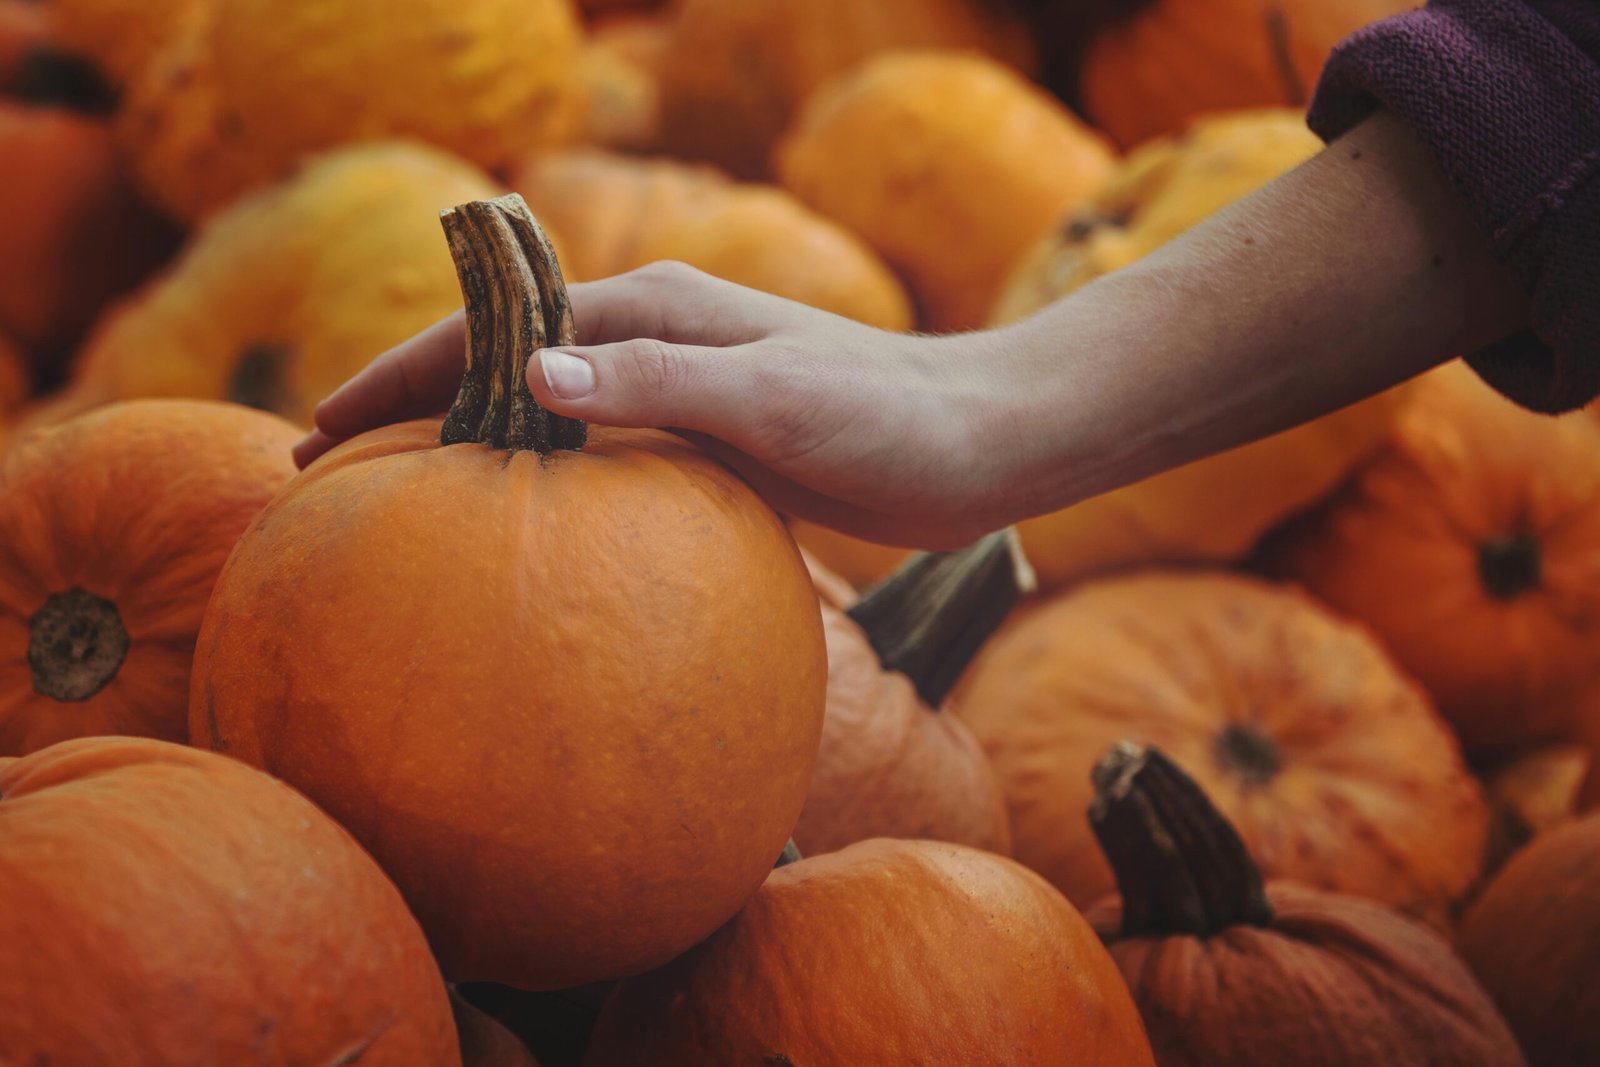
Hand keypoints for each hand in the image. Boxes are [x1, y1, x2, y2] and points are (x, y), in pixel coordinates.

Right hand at [295, 263, 1015, 547]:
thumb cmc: (884, 414)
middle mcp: (658, 341)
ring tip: (397, 503)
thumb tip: (533, 381)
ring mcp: (682, 391)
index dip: (406, 374)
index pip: (501, 336)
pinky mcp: (711, 442)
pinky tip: (521, 535)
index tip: (324, 424)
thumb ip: (660, 383)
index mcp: (657, 310)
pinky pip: (603, 462)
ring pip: (548, 418)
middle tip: (328, 467)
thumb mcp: (771, 396)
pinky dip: (546, 486)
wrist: (975, 445)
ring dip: (473, 449)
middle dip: (416, 407)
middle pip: (507, 369)